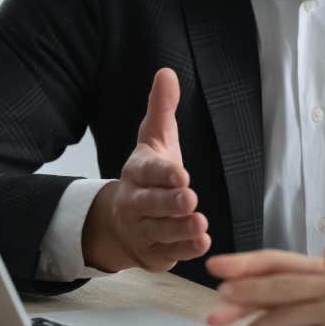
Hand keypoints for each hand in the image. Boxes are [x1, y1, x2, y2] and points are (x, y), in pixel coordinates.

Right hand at [82, 68, 210, 271]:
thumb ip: (161, 108)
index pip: (147, 172)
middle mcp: (135, 202)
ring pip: (161, 230)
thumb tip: (166, 73)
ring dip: (181, 229)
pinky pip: (169, 252)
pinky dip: (185, 249)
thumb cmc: (148, 174)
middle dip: (169, 203)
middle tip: (190, 199)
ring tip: (201, 223)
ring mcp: (142, 230)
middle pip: (150, 204)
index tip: (181, 174)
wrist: (121, 222)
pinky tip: (202, 243)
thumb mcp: (154, 139)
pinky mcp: (153, 253)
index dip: (163, 174)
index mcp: (137, 172)